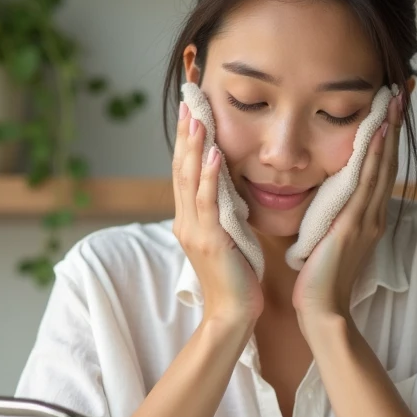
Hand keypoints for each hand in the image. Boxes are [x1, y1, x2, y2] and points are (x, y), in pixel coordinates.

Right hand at [172, 101, 263, 325]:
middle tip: (189, 101)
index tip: (192, 111)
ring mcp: (195, 230)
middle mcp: (186, 221)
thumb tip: (231, 188)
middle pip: (180, 168)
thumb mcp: (228, 238)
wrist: (232, 316)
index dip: (187, 140)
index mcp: (190, 219)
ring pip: (188, 179)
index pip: (184, 171)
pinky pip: (208, 202)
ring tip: (198, 116)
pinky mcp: (210, 240)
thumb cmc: (236, 280)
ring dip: (194, 145)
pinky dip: (208, 176)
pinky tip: (214, 154)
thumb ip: (223, 213)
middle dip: (186, 133)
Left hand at [293, 93, 402, 324]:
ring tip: (393, 99)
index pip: (379, 168)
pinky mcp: (353, 225)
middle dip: (394, 123)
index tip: (390, 106)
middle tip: (401, 90)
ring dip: (388, 130)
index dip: (386, 136)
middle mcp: (373, 214)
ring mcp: (366, 218)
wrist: (322, 311)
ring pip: (381, 165)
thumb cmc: (319, 280)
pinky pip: (366, 183)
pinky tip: (377, 132)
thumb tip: (323, 198)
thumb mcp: (327, 239)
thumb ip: (331, 217)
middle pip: (387, 159)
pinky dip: (374, 155)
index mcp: (367, 216)